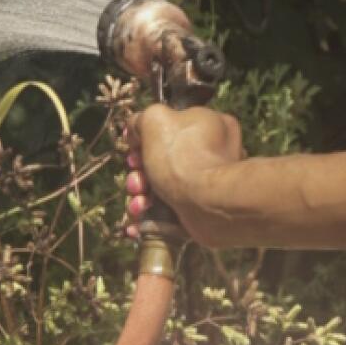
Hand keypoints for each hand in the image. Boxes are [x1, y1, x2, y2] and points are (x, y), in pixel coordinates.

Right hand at [127, 103, 245, 246]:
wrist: (209, 205)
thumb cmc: (183, 159)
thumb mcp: (155, 120)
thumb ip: (142, 118)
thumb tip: (136, 130)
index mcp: (207, 124)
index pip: (168, 128)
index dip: (143, 141)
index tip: (134, 154)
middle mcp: (211, 152)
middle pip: (160, 161)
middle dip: (139, 175)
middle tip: (137, 183)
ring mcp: (207, 183)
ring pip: (161, 189)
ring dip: (141, 198)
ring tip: (140, 205)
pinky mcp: (200, 211)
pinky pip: (168, 212)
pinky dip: (150, 219)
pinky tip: (137, 226)